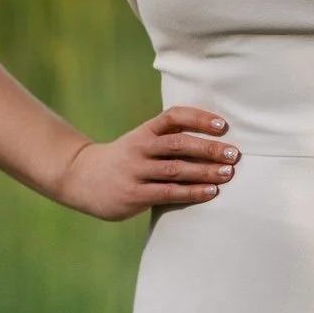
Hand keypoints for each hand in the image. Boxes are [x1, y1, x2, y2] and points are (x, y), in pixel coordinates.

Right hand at [58, 107, 238, 221]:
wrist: (79, 177)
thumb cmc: (122, 160)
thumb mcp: (139, 142)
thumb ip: (166, 140)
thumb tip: (212, 140)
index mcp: (143, 132)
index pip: (173, 118)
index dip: (199, 118)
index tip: (223, 125)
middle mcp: (139, 148)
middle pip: (178, 144)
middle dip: (209, 148)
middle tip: (234, 154)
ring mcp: (135, 172)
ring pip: (176, 169)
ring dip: (205, 171)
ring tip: (229, 173)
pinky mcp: (134, 194)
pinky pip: (168, 193)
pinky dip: (192, 192)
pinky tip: (211, 191)